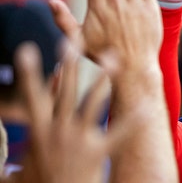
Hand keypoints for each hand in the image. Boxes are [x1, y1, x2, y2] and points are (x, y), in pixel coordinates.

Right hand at [6, 42, 130, 182]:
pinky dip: (133, 120)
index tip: (27, 49)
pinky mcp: (98, 152)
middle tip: (74, 38)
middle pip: (65, 89)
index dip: (29, 72)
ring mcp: (78, 139)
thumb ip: (17, 148)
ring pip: (93, 101)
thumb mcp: (22, 164)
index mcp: (39, 130)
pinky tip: (147, 107)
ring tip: (113, 58)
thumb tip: (7, 138)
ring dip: (104, 78)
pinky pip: (119, 133)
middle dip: (70, 62)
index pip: (33, 95)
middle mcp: (58, 130)